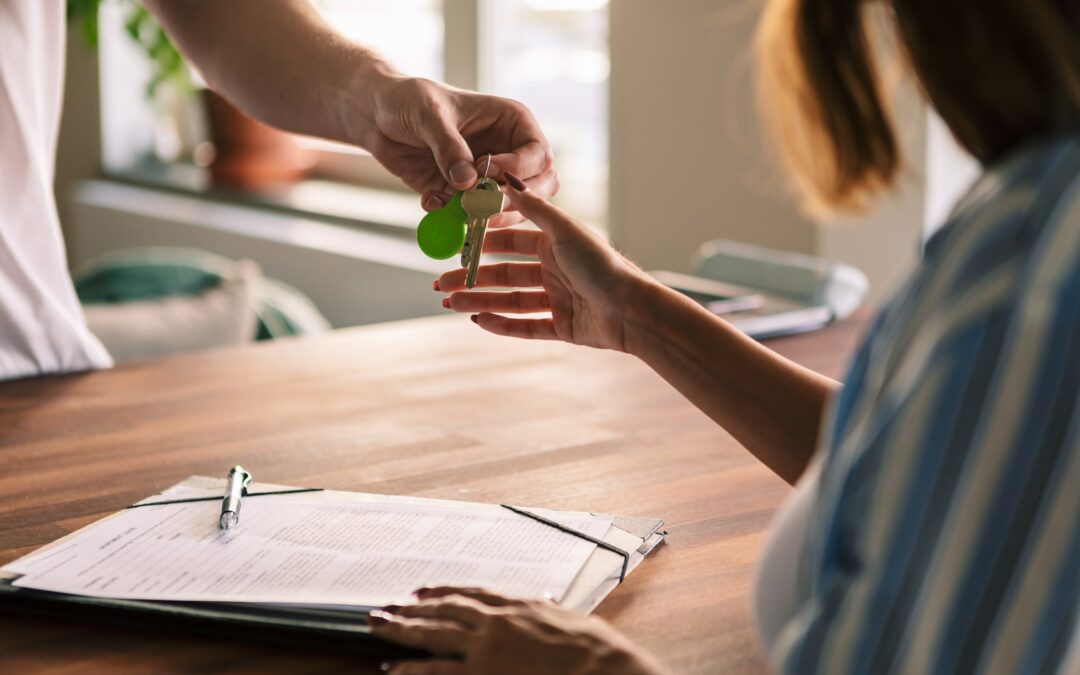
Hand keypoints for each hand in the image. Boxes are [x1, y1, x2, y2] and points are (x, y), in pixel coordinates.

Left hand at [368, 77, 557, 224]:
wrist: (377, 115)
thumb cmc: (409, 99)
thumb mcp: (429, 114)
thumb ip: (449, 147)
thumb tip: (468, 182)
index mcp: (512, 123)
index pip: (538, 154)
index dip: (518, 168)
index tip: (487, 170)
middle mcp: (508, 152)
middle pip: (538, 187)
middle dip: (514, 200)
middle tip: (484, 205)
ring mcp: (488, 178)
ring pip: (512, 209)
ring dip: (487, 216)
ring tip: (458, 209)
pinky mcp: (465, 197)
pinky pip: (472, 217)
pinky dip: (455, 219)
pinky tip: (432, 202)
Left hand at [369, 587, 668, 674]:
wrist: (602, 670)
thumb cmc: (595, 651)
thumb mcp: (571, 620)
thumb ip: (549, 611)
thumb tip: (546, 602)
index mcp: (518, 605)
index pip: (472, 592)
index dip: (443, 591)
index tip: (423, 591)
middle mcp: (496, 623)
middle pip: (443, 610)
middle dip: (411, 608)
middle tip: (384, 607)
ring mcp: (485, 650)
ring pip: (432, 635)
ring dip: (401, 631)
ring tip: (377, 627)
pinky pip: (437, 671)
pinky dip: (412, 670)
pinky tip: (392, 670)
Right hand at [435, 173, 652, 351]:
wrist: (631, 309)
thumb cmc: (602, 265)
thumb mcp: (564, 230)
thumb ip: (534, 208)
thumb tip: (506, 178)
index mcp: (555, 246)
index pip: (511, 244)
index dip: (483, 246)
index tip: (456, 247)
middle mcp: (555, 272)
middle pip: (505, 275)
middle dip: (473, 279)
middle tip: (441, 282)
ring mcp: (558, 301)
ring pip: (510, 302)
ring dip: (480, 302)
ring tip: (451, 303)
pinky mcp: (563, 328)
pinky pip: (526, 327)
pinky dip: (502, 325)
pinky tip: (478, 321)